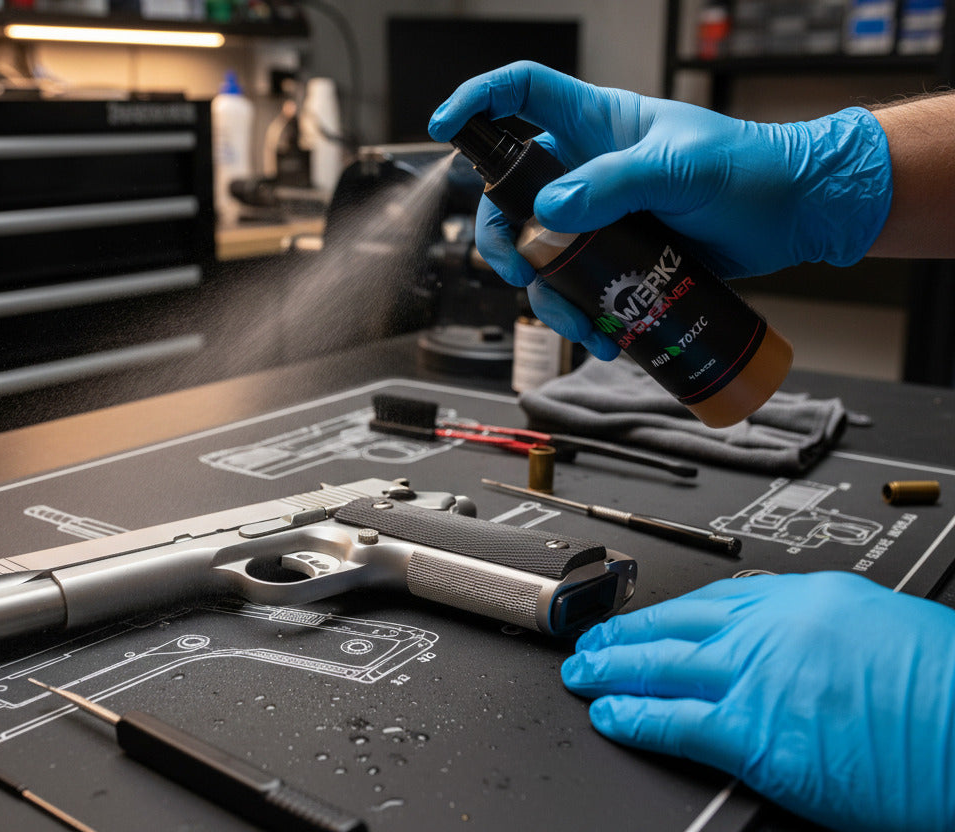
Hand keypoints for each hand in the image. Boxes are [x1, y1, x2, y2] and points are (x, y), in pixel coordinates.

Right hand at [428, 62, 892, 360]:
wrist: (795, 215)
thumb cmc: (751, 169)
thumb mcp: (681, 168)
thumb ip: (614, 183)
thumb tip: (551, 212)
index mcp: (597, 122)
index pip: (522, 93)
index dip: (478, 101)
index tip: (445, 126)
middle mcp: (586, 167)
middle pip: (510, 195)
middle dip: (503, 238)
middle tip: (520, 267)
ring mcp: (599, 214)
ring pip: (537, 253)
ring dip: (543, 292)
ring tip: (577, 321)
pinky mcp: (616, 256)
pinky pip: (574, 286)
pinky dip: (577, 314)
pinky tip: (600, 334)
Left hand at [562, 572, 954, 831]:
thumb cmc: (948, 685)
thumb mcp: (876, 626)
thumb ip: (816, 630)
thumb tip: (784, 642)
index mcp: (806, 597)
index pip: (714, 598)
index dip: (667, 611)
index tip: (644, 617)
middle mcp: (772, 631)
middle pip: (675, 625)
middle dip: (624, 634)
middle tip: (591, 637)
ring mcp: (758, 681)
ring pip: (662, 667)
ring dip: (612, 670)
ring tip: (583, 672)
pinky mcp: (755, 736)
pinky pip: (675, 722)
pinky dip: (634, 718)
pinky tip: (611, 715)